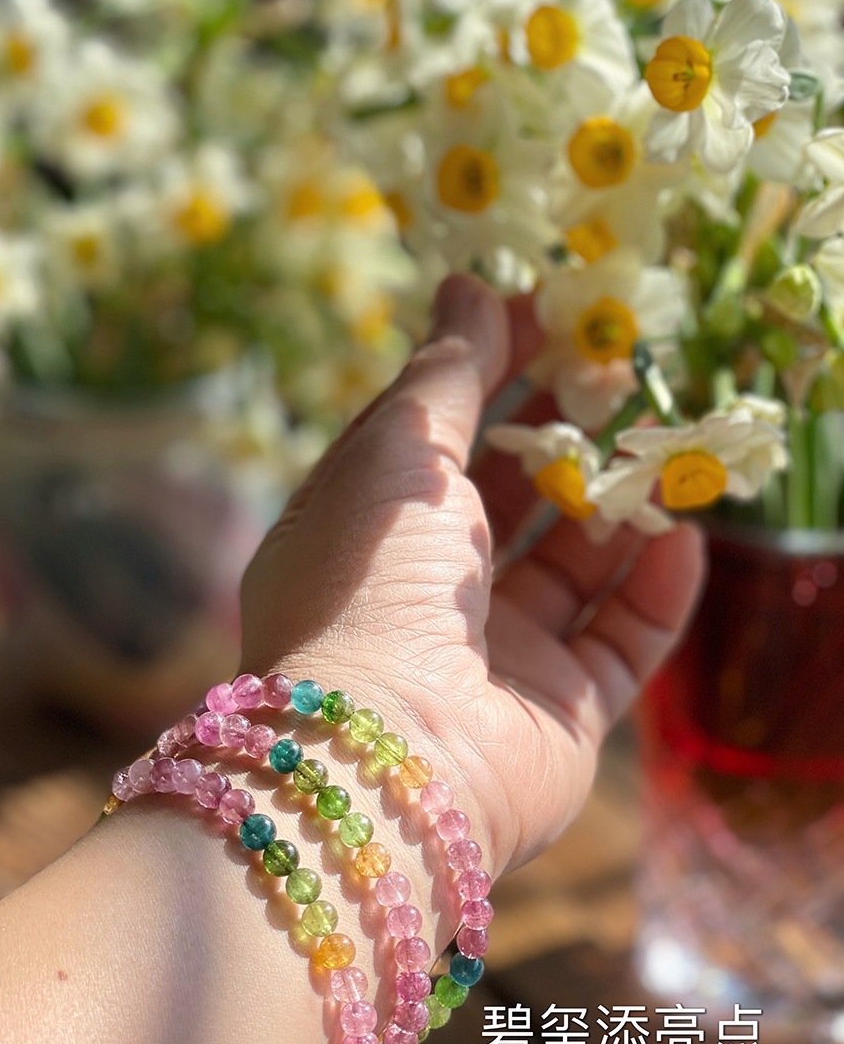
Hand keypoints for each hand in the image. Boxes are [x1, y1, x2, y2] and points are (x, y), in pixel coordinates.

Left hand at [239, 274, 704, 884]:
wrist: (389, 758)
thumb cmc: (370, 588)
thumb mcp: (395, 456)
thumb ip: (443, 373)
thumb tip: (470, 285)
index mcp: (361, 536)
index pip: (426, 439)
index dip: (481, 372)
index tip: (547, 312)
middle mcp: (423, 601)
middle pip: (504, 501)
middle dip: (561, 435)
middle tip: (618, 369)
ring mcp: (493, 663)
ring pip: (572, 570)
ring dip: (618, 508)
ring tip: (664, 443)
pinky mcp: (558, 718)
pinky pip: (621, 643)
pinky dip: (655, 591)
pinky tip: (682, 537)